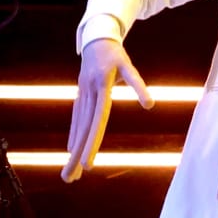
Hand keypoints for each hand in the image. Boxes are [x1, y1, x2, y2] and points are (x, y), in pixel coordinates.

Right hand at [63, 37, 149, 182]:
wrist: (96, 38)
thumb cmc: (115, 53)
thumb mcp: (128, 66)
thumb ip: (138, 84)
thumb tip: (149, 104)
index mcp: (100, 90)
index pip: (97, 122)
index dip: (91, 144)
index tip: (87, 166)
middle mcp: (88, 96)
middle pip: (83, 131)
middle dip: (75, 157)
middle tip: (69, 179)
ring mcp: (82, 97)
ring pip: (77, 128)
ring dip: (72, 151)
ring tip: (68, 174)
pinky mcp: (80, 96)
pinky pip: (76, 119)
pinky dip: (74, 136)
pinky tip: (71, 150)